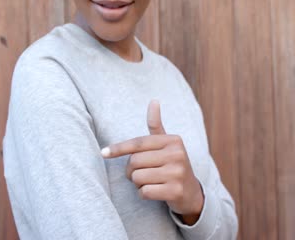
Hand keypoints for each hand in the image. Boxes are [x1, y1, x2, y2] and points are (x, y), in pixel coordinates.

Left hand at [100, 99, 203, 222]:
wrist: (191, 192)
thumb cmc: (171, 165)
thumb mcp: (166, 144)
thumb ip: (156, 125)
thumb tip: (154, 100)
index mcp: (173, 140)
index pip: (138, 143)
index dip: (119, 148)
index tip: (103, 153)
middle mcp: (177, 155)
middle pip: (134, 161)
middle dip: (131, 170)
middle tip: (141, 173)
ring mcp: (177, 173)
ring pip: (137, 178)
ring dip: (138, 183)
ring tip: (150, 182)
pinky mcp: (175, 191)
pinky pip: (145, 192)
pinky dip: (144, 194)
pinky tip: (155, 191)